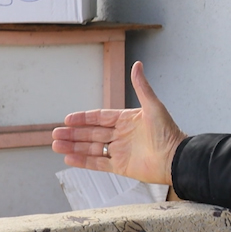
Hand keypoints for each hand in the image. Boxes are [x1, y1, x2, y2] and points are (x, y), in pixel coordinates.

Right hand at [51, 61, 186, 184]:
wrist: (175, 159)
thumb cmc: (168, 132)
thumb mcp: (153, 107)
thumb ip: (141, 87)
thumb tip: (137, 64)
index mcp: (127, 121)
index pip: (100, 117)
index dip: (84, 118)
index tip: (68, 119)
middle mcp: (122, 136)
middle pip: (92, 134)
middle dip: (73, 134)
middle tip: (55, 133)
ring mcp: (121, 151)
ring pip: (91, 148)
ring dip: (74, 147)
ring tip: (56, 145)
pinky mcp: (121, 166)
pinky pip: (98, 164)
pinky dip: (83, 161)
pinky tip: (69, 158)